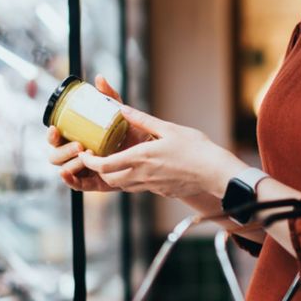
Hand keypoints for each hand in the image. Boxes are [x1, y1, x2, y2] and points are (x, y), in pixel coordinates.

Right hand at [47, 75, 148, 191]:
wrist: (152, 152)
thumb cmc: (133, 132)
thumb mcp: (120, 114)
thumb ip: (110, 98)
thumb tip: (99, 79)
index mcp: (78, 138)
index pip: (57, 138)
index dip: (52, 135)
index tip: (55, 128)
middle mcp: (77, 155)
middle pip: (56, 155)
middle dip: (62, 150)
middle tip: (79, 145)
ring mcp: (85, 170)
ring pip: (65, 169)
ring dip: (70, 163)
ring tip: (85, 156)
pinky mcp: (95, 183)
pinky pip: (78, 185)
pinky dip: (70, 180)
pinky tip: (67, 174)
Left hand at [78, 105, 247, 199]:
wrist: (215, 173)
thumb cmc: (196, 149)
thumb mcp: (168, 129)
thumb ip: (142, 120)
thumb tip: (122, 109)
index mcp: (140, 158)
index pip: (104, 166)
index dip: (89, 162)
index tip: (85, 154)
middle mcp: (142, 176)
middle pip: (110, 179)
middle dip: (99, 171)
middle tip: (97, 158)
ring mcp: (151, 186)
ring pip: (123, 186)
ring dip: (115, 176)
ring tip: (116, 162)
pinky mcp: (161, 191)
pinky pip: (140, 188)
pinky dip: (133, 180)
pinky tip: (141, 168)